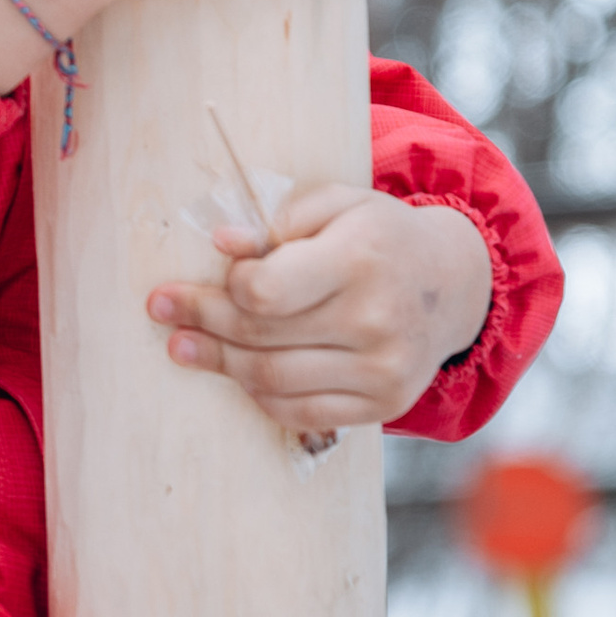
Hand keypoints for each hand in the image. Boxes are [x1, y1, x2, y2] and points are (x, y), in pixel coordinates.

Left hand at [147, 186, 493, 431]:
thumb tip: (223, 244)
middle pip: (260, 337)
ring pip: (272, 380)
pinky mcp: (385, 404)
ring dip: (219, 364)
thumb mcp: (338, 204)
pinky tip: (238, 375)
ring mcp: (383, 370)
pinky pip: (300, 412)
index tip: (204, 280)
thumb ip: (278, 220)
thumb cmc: (380, 237)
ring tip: (183, 348)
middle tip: (162, 312)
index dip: (225, 289)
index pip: (265, 292)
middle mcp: (375, 320)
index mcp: (362, 259)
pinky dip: (261, 396)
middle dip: (200, 324)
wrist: (453, 284)